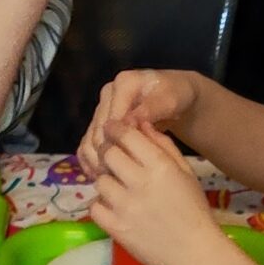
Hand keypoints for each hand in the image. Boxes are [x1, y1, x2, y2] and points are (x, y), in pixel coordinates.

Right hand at [80, 69, 197, 175]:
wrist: (175, 96)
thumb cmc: (176, 97)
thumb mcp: (170, 101)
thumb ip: (151, 109)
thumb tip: (128, 122)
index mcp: (123, 84)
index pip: (112, 120)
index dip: (117, 144)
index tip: (128, 166)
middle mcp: (108, 94)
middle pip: (97, 132)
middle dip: (106, 157)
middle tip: (120, 178)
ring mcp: (101, 109)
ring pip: (89, 141)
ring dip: (96, 162)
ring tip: (111, 181)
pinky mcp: (99, 123)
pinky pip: (88, 145)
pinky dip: (92, 161)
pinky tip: (101, 177)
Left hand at [88, 125, 225, 264]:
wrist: (194, 252)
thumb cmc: (193, 209)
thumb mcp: (185, 172)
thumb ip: (162, 146)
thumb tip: (140, 124)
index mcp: (159, 166)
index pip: (126, 135)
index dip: (115, 128)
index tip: (112, 129)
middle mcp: (139, 182)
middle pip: (108, 154)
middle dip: (108, 152)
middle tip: (112, 157)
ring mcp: (125, 207)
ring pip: (99, 181)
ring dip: (105, 180)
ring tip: (117, 186)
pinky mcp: (116, 228)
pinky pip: (95, 207)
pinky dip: (100, 204)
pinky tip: (113, 206)